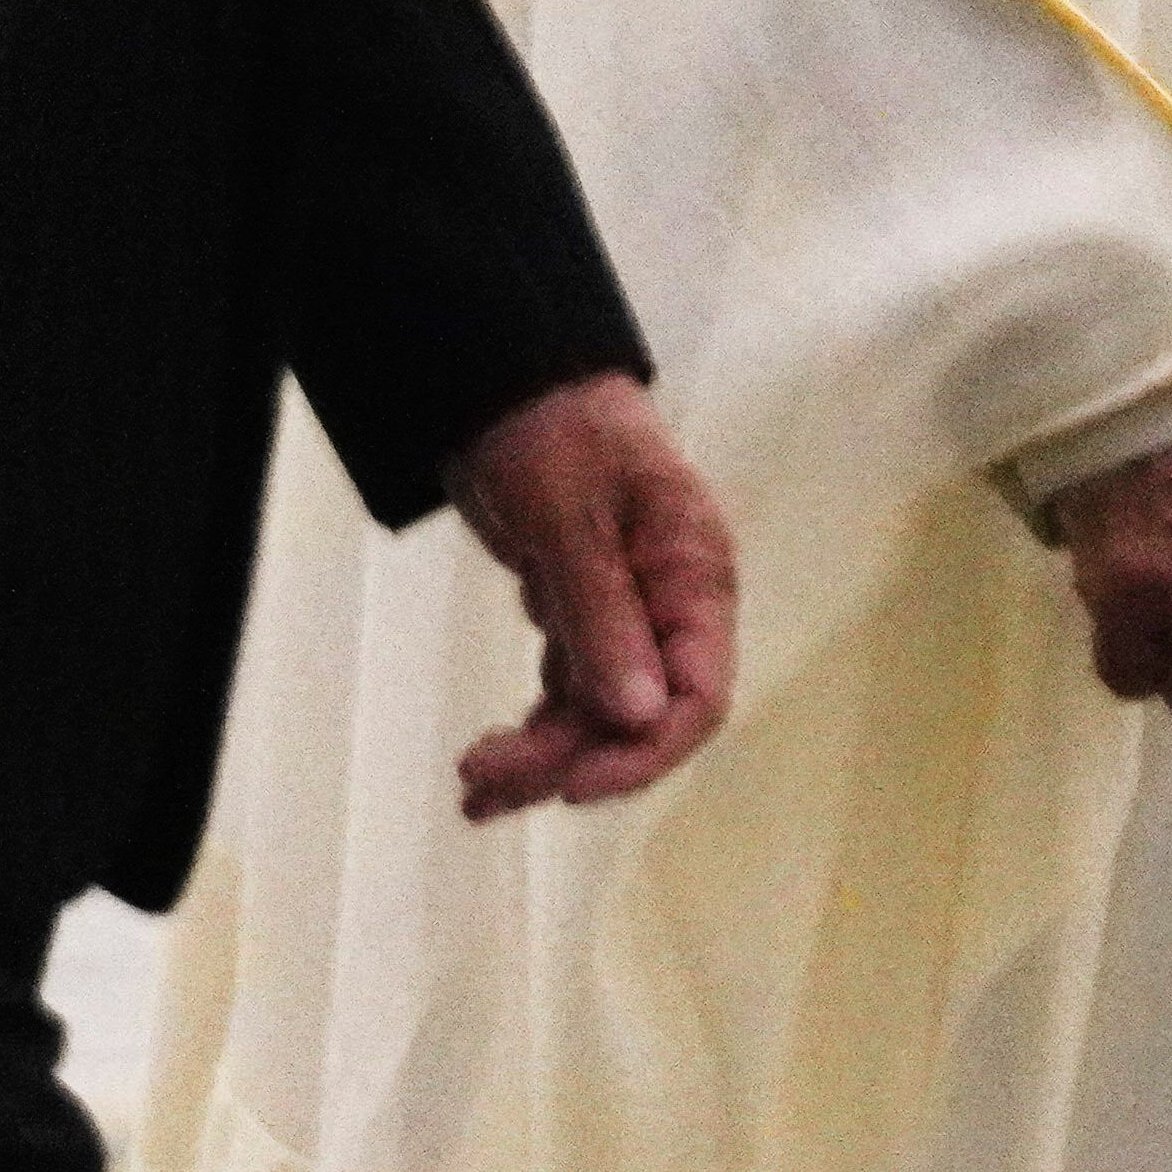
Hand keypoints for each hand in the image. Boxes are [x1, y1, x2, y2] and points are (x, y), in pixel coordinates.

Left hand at [445, 375, 738, 818]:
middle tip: (485, 779)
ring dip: (538, 758)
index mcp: (693, 577)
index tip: (574, 784)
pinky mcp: (579, 620)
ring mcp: (625, 617)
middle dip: (568, 757)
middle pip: (639, 718)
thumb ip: (603, 615)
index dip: (644, 751)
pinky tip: (486, 768)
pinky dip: (528, 733)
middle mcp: (669, 608)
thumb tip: (640, 717)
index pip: (699, 695)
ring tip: (472, 791)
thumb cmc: (551, 428)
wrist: (502, 379)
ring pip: (594, 716)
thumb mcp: (570, 517)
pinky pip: (564, 696)